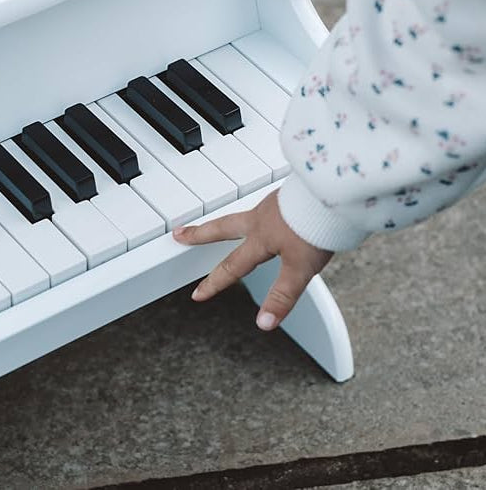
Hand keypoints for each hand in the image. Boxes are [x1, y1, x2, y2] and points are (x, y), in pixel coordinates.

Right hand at [172, 189, 332, 330]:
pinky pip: (263, 205)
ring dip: (225, 220)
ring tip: (217, 222)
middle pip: (221, 228)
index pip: (232, 266)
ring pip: (241, 214)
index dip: (214, 283)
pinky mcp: (286, 197)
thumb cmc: (318, 226)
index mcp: (260, 238)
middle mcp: (261, 219)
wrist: (336, 194)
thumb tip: (264, 323)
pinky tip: (265, 213)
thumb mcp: (300, 269)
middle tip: (180, 233)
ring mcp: (272, 205)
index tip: (198, 294)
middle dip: (199, 234)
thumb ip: (281, 296)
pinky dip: (255, 212)